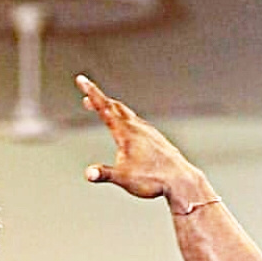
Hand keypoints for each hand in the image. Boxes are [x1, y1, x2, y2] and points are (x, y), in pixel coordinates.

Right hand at [76, 75, 197, 200]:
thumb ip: (104, 174)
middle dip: (99, 100)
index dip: (91, 93)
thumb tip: (89, 174)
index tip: (81, 80)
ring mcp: (147, 131)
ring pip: (127, 113)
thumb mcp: (124, 178)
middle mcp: (137, 128)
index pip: (104, 109)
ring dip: (112, 108)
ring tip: (105, 107)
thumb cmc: (152, 179)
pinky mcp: (154, 137)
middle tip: (86, 96)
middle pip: (115, 107)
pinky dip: (126, 117)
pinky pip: (136, 121)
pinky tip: (127, 124)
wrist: (180, 180)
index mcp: (126, 134)